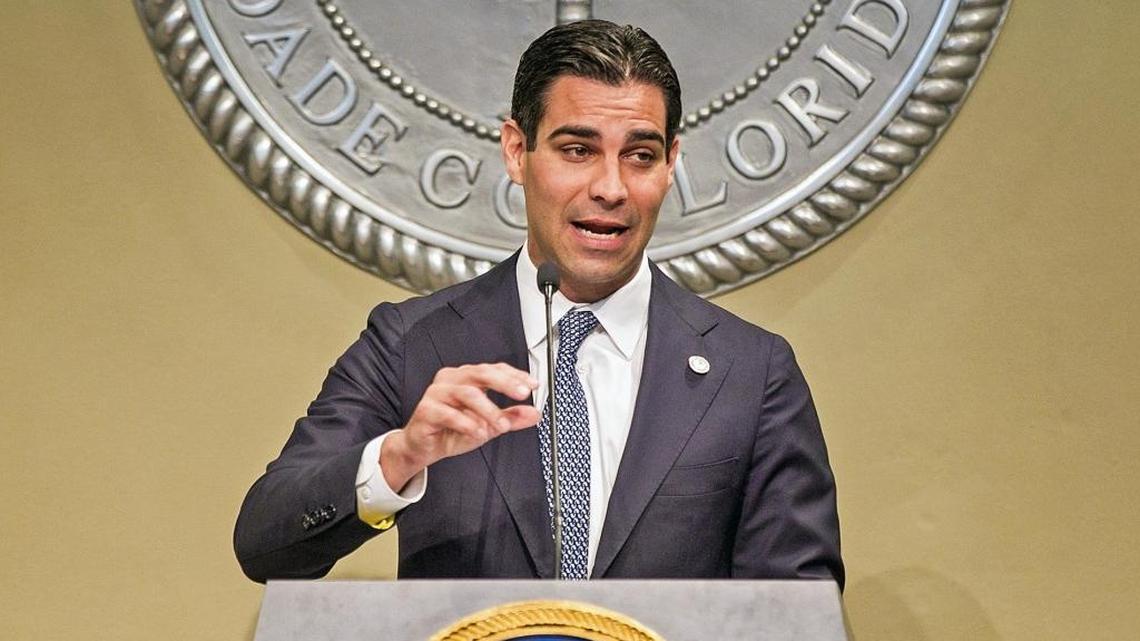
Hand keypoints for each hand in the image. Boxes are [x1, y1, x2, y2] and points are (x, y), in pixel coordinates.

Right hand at [381, 363, 538, 490]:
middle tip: (522, 394)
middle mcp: (452, 380)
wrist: (423, 448)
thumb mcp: (488, 424)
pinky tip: (479, 432)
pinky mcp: (426, 410)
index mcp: (466, 378)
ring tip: (501, 425)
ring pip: (467, 393)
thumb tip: (533, 413)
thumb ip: (510, 417)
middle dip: (505, 383)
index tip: (532, 385)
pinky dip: (467, 423)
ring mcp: (437, 393)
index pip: (493, 369)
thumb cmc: (452, 430)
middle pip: (481, 373)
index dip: (514, 375)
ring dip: (488, 409)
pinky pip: (448, 413)